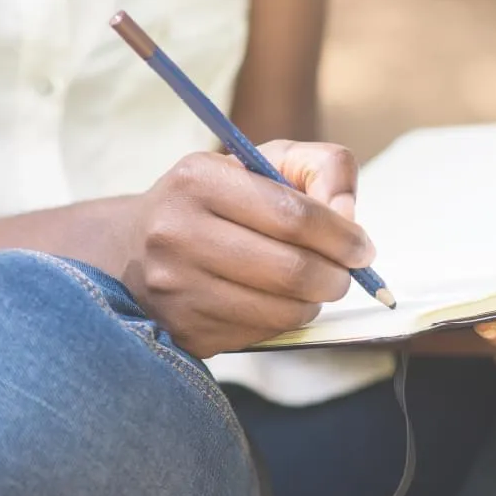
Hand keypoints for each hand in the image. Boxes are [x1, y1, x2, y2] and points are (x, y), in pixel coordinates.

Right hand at [121, 141, 372, 358]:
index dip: (341, 236)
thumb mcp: (260, 161)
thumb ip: (319, 167)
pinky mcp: (182, 329)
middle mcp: (177, 232)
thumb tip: (348, 214)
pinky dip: (283, 322)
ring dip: (314, 303)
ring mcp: (175, 287)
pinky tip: (276, 303)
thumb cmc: (213, 200)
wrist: (133, 248)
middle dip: (336, 276)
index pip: (293, 214)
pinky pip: (259, 334)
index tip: (362, 248)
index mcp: (198, 179)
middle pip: (291, 270)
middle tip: (344, 274)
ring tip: (312, 287)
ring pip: (280, 310)